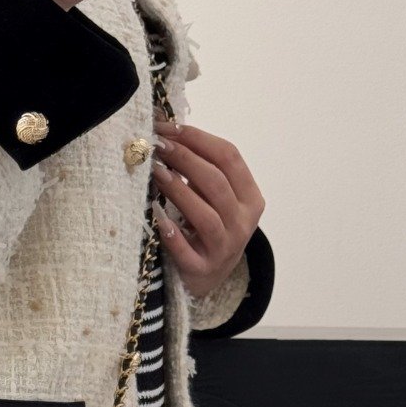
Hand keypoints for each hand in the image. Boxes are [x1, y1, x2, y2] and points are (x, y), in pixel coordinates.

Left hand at [149, 119, 264, 298]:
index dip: (198, 139)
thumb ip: (202, 170)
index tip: (169, 128)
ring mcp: (224, 249)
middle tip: (158, 146)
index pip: (229, 158)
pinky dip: (171, 232)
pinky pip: (185, 250)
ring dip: (178, 189)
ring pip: (204, 214)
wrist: (208, 278)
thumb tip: (168, 133)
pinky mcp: (202, 270)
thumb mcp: (215, 199)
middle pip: (217, 183)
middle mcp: (243, 223)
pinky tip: (154, 214)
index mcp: (250, 198)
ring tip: (155, 171)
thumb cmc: (207, 229)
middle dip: (185, 159)